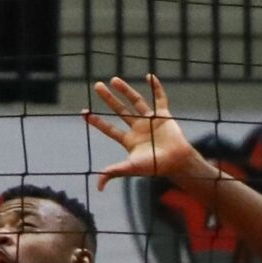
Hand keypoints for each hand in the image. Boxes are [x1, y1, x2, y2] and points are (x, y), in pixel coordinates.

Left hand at [84, 74, 202, 190]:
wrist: (177, 162)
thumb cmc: (155, 166)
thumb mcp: (131, 168)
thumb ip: (113, 173)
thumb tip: (98, 186)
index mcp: (129, 140)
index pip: (109, 129)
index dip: (96, 121)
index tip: (83, 112)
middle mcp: (138, 129)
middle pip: (119, 110)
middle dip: (108, 99)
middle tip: (97, 86)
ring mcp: (151, 121)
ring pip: (136, 102)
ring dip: (126, 90)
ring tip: (114, 79)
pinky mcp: (164, 115)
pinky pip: (160, 98)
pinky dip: (156, 88)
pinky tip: (150, 76)